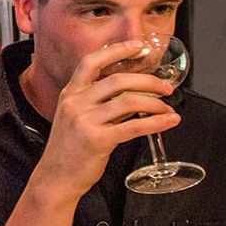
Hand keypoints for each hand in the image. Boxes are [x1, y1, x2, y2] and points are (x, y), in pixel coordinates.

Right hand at [33, 39, 180, 197]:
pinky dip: (157, 122)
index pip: (92, 62)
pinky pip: (134, 127)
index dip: (117, 50)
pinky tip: (169, 121)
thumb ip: (98, 103)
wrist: (56, 178)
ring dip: (155, 103)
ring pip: (129, 101)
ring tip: (167, 108)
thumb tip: (132, 93)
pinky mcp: (97, 141)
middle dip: (148, 81)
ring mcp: (85, 121)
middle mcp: (75, 103)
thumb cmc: (69, 150)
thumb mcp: (75, 118)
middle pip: (117, 80)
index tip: (139, 46)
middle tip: (165, 87)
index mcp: (69, 94)